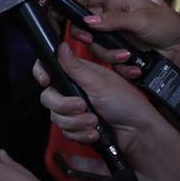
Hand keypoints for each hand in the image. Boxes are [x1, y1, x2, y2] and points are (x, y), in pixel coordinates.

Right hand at [33, 42, 161, 160]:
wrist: (137, 133)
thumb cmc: (126, 103)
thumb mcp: (100, 83)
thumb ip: (76, 67)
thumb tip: (60, 46)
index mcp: (79, 74)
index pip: (50, 68)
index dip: (42, 74)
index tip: (45, 81)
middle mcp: (74, 90)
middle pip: (48, 97)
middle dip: (64, 106)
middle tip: (82, 107)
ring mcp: (75, 110)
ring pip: (57, 117)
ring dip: (76, 123)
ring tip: (94, 122)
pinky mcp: (78, 128)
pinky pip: (66, 132)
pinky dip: (80, 134)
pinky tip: (94, 133)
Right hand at [69, 0, 179, 79]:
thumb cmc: (168, 25)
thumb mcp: (141, 18)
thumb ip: (113, 20)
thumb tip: (88, 21)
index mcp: (115, 0)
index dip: (71, 4)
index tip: (59, 14)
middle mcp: (111, 18)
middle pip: (83, 25)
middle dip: (86, 35)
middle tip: (90, 39)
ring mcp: (115, 37)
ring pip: (95, 46)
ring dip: (108, 53)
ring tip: (127, 56)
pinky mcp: (120, 54)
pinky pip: (109, 61)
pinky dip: (120, 65)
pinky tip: (134, 65)